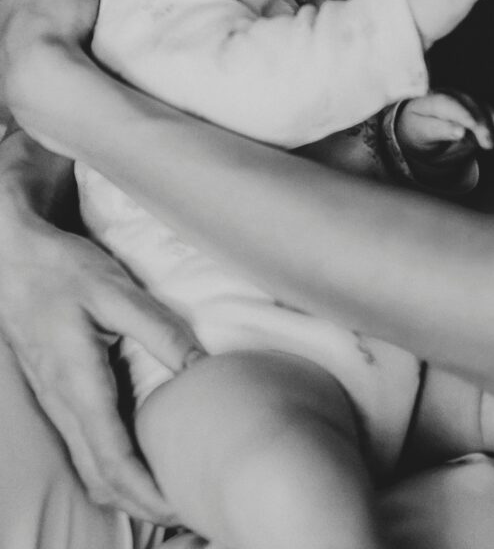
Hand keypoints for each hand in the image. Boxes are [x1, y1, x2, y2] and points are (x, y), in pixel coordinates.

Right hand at [0, 208, 204, 522]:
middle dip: (142, 503)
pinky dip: (111, 468)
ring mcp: (55, 402)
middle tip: (187, 507)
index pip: (113, 460)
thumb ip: (159, 329)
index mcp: (78, 384)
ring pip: (88, 467)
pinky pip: (82, 448)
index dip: (147, 492)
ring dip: (126, 489)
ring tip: (169, 491)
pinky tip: (138, 459)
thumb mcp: (115, 291)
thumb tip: (201, 366)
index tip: (180, 505)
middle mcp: (62, 404)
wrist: (12, 259)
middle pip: (101, 478)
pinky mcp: (56, 394)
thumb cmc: (62, 271)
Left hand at [395, 91, 493, 189]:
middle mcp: (447, 94)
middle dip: (480, 123)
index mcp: (428, 99)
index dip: (460, 114)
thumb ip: (439, 131)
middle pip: (468, 104)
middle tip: (488, 145)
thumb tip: (461, 132)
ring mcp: (463, 99)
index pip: (445, 103)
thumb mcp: (423, 135)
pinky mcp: (475, 106)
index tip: (469, 129)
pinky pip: (490, 114)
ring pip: (483, 107)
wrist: (422, 131)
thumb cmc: (419, 133)